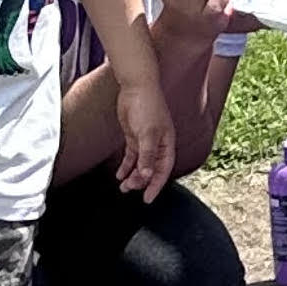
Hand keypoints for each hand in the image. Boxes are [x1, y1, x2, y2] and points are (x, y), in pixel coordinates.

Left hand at [116, 75, 175, 200]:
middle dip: (141, 181)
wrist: (136, 87)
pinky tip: (120, 174)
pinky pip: (131, 156)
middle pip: (151, 168)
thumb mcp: (147, 133)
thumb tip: (147, 175)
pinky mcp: (134, 135)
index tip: (147, 198)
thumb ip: (147, 155)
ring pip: (140, 164)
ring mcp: (145, 140)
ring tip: (123, 187)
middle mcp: (158, 144)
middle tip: (129, 190)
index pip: (164, 169)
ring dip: (132, 176)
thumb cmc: (147, 107)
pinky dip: (126, 166)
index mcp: (166, 143)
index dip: (156, 185)